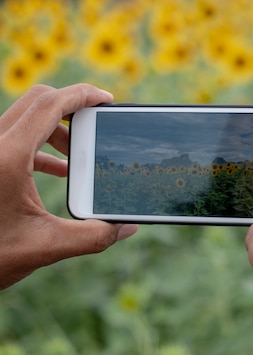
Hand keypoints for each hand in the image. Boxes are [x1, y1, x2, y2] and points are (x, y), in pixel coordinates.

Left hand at [0, 84, 137, 289]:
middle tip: (96, 126)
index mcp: (7, 157)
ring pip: (23, 118)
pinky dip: (38, 144)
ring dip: (54, 130)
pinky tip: (57, 170)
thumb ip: (92, 236)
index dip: (82, 95)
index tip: (106, 99)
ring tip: (78, 155)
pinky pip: (13, 136)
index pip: (49, 106)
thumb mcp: (46, 247)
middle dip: (71, 109)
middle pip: (36, 102)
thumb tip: (126, 227)